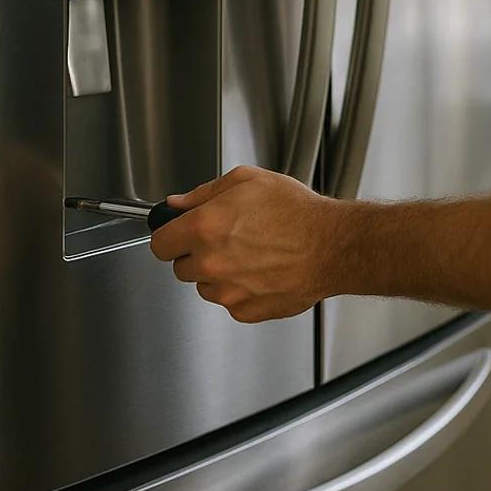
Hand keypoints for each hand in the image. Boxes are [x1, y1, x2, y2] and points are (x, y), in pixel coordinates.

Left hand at [149, 165, 338, 321]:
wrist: (331, 246)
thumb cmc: (296, 212)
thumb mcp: (248, 180)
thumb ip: (203, 193)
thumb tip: (176, 204)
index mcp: (205, 227)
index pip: (159, 244)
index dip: (170, 235)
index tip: (178, 234)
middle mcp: (211, 263)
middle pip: (181, 267)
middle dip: (197, 253)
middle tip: (227, 238)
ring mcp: (227, 291)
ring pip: (205, 286)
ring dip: (218, 273)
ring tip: (250, 254)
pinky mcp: (244, 310)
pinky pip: (229, 301)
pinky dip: (240, 289)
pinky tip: (262, 270)